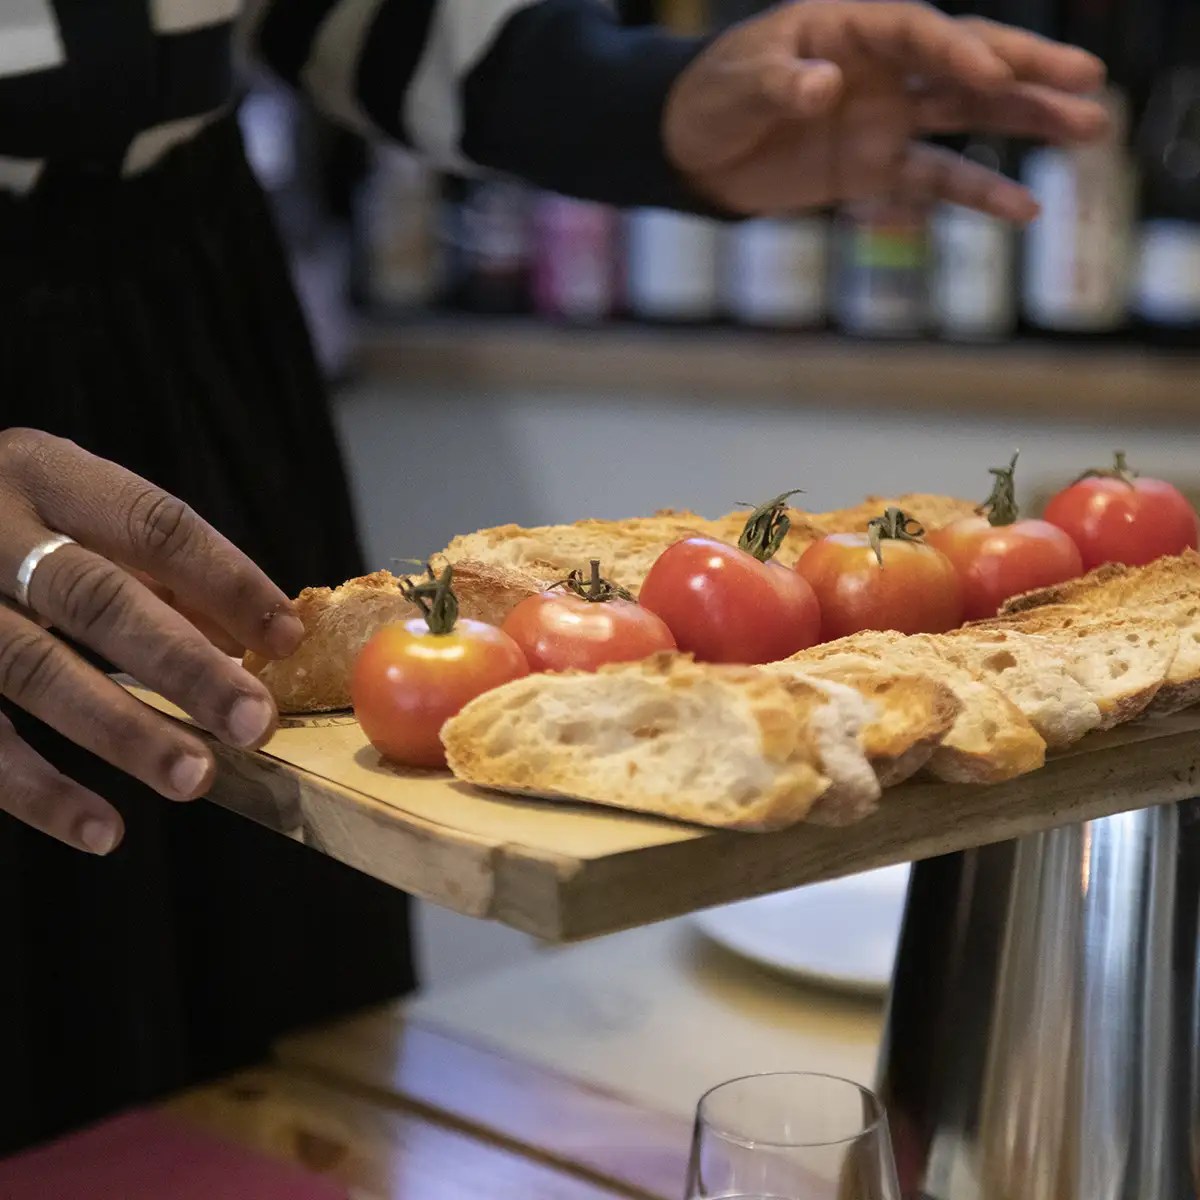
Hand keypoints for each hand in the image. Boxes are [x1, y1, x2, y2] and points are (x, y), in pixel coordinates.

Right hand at [0, 428, 304, 854]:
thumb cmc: (10, 531)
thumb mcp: (74, 517)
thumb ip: (159, 573)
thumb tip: (258, 639)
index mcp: (44, 474)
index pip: (153, 524)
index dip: (226, 581)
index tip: (286, 640)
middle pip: (96, 599)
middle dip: (184, 665)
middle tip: (253, 723)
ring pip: (34, 670)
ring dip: (123, 731)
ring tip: (195, 777)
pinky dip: (40, 792)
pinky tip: (105, 831)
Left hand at [664, 0, 1108, 218]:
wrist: (689, 152)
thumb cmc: (710, 99)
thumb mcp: (738, 85)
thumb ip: (781, 85)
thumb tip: (824, 87)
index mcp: (849, 28)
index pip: (916, 31)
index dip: (955, 49)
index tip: (990, 71)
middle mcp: (880, 70)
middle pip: (964, 62)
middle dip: (1025, 70)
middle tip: (1087, 80)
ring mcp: (884, 120)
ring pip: (967, 116)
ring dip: (1025, 122)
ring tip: (1089, 130)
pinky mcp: (875, 169)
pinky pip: (934, 180)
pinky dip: (976, 193)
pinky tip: (1023, 209)